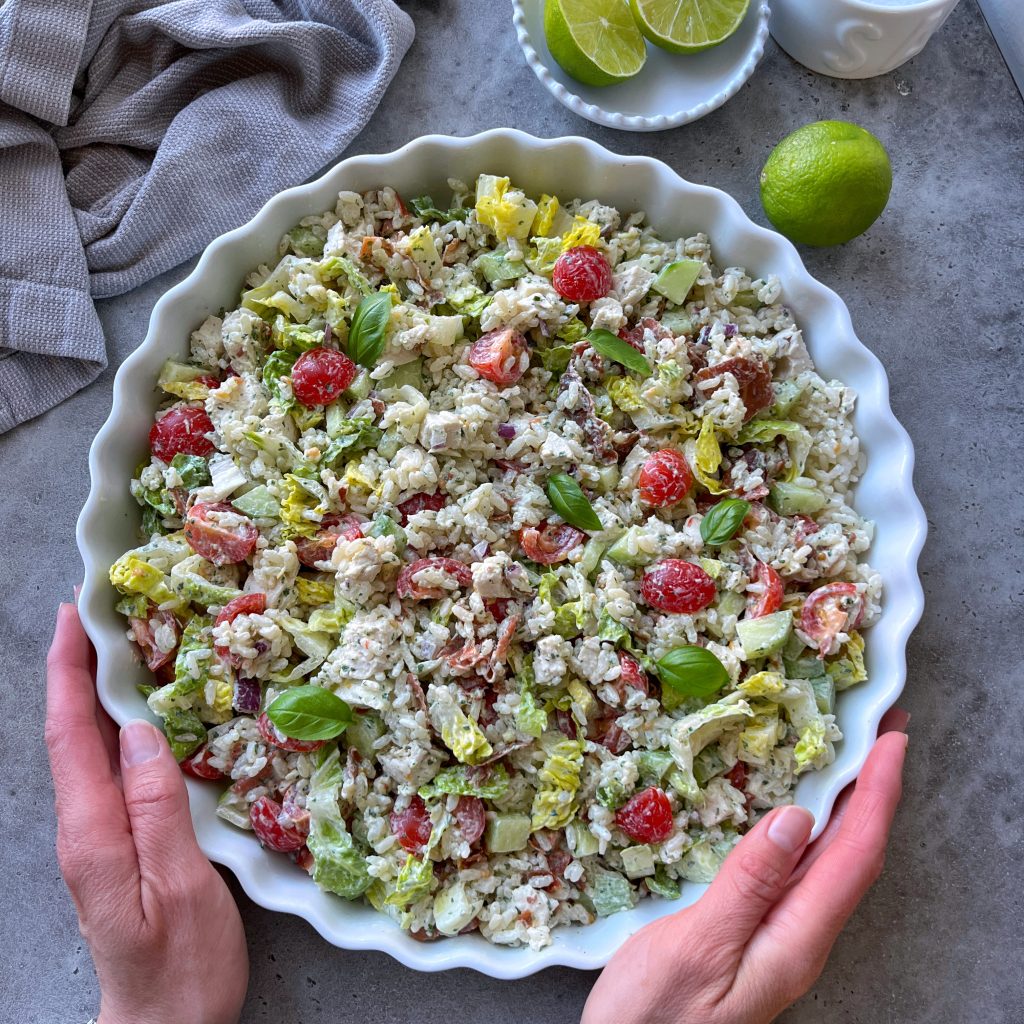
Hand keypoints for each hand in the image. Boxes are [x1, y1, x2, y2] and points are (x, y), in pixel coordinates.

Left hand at [46, 603, 247, 1023]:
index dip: (69, 671)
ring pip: (87, 749)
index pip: (71, 735)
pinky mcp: (115, 844)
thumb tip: (142, 731)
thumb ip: (158, 807)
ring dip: (93, 692)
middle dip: (75, 667)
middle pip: (70, 733)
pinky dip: (114, 727)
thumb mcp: (180, 886)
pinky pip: (108, 770)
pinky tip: (137, 714)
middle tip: (95, 611)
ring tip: (115, 644)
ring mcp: (96, 837)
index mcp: (92, 832)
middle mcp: (84, 828)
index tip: (74, 615)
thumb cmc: (181, 966)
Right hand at [582, 710, 908, 1023]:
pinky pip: (803, 873)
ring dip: (851, 807)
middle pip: (856, 855)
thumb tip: (795, 819)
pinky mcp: (757, 936)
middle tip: (885, 732)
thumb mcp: (695, 947)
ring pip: (833, 863)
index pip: (854, 855)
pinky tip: (798, 815)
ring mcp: (781, 939)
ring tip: (854, 759)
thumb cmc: (654, 1018)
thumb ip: (747, 886)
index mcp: (795, 940)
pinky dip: (814, 830)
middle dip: (877, 790)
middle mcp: (800, 938)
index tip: (891, 739)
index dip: (876, 793)